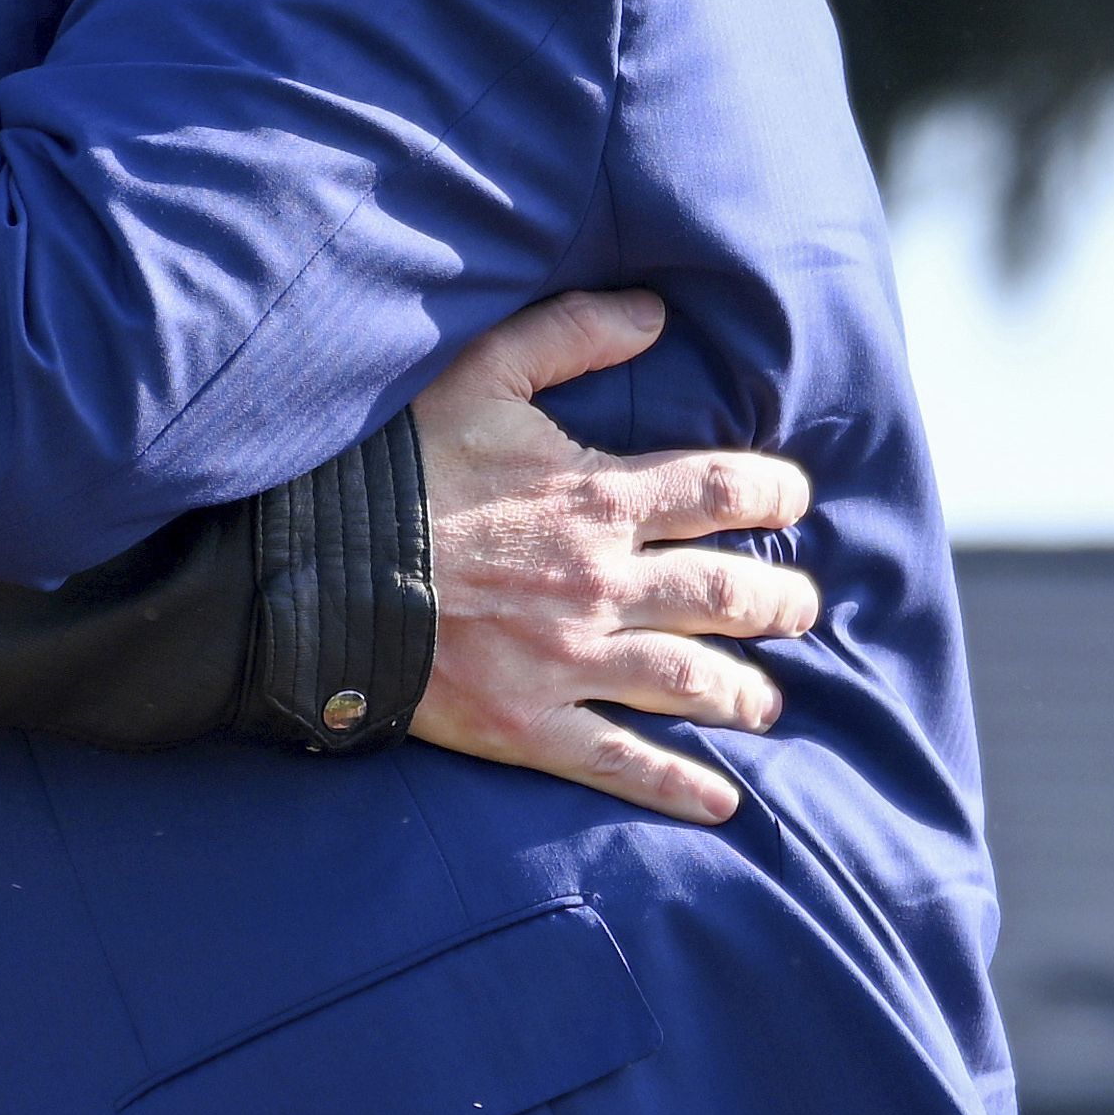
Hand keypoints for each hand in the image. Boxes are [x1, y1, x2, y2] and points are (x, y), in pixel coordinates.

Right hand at [408, 289, 818, 824]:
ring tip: (769, 703)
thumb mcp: (479, 374)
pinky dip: (676, 786)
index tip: (792, 499)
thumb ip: (570, 335)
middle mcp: (601, 583)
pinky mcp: (528, 723)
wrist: (312, 567)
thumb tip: (655, 312)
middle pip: (727, 595)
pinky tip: (722, 802)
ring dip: (745, 694)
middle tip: (801, 608)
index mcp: (597, 498)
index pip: (722, 490)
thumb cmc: (394, 466)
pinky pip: (620, 761)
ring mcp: (568, 661)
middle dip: (780, 603)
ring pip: (690, 682)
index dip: (773, 493)